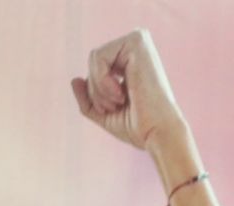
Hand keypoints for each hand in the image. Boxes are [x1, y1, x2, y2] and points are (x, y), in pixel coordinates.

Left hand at [71, 30, 185, 152]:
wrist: (158, 134)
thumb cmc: (139, 128)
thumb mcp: (105, 114)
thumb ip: (87, 98)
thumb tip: (75, 79)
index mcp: (134, 62)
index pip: (98, 66)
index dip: (97, 91)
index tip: (117, 107)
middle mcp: (138, 49)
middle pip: (94, 60)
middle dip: (96, 89)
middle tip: (117, 106)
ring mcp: (139, 42)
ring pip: (94, 57)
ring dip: (98, 86)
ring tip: (119, 101)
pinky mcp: (137, 43)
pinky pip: (98, 56)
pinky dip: (101, 80)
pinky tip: (120, 94)